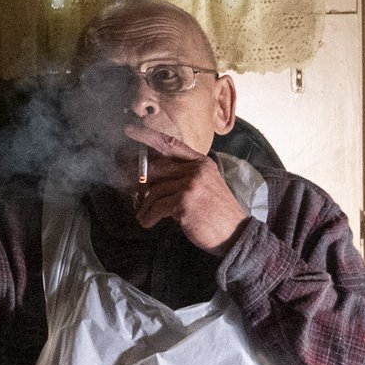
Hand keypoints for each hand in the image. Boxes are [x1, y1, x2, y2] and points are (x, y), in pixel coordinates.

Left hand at [123, 123, 247, 251]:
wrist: (235, 234)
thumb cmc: (215, 212)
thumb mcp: (205, 185)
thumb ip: (182, 175)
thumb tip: (149, 175)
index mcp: (201, 162)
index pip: (170, 143)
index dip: (148, 136)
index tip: (129, 131)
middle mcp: (196, 170)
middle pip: (154, 168)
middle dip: (138, 182)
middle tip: (132, 194)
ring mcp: (191, 185)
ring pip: (153, 191)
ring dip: (144, 206)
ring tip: (144, 215)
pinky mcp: (185, 201)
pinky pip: (156, 207)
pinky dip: (148, 216)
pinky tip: (148, 222)